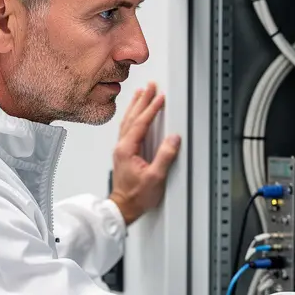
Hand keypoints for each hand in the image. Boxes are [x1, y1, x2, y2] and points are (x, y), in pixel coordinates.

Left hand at [109, 82, 181, 224]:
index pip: (141, 123)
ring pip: (127, 121)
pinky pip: (126, 128)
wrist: (123, 207)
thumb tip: (173, 139)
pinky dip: (132, 116)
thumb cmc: (136, 196)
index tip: (160, 98)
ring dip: (135, 105)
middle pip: (132, 117)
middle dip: (142, 100)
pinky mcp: (123, 153)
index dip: (152, 109)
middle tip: (151, 87)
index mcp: (127, 149)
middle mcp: (121, 147)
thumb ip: (165, 157)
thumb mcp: (155, 178)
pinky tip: (134, 113)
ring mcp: (121, 149)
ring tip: (141, 93)